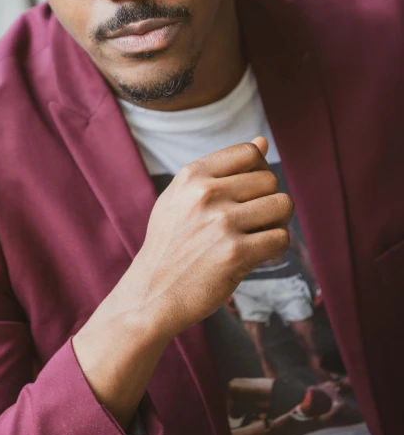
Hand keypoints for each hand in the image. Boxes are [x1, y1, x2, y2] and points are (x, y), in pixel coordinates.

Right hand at [129, 137, 293, 338]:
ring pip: (282, 206)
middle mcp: (206, 194)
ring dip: (276, 223)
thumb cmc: (170, 244)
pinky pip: (281, 238)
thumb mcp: (181, 198)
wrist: (152, 293)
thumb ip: (221, 169)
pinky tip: (256, 254)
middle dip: (268, 200)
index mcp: (192, 175)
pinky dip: (274, 248)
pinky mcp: (235, 254)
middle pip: (270, 179)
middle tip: (253, 220)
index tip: (249, 193)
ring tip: (257, 235)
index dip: (258, 171)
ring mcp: (221, 223)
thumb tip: (263, 141)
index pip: (249, 152)